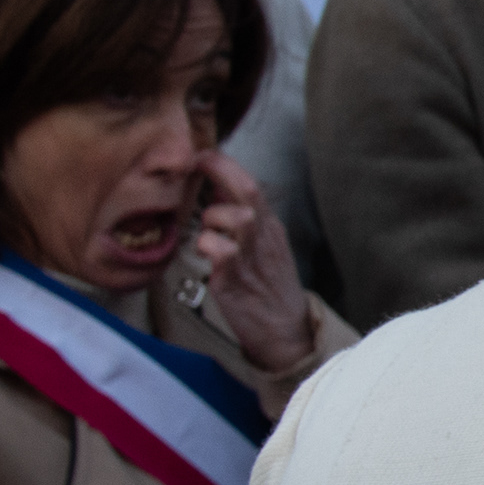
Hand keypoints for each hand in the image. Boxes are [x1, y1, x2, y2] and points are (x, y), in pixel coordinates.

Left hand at [185, 151, 313, 377]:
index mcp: (270, 226)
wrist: (286, 329)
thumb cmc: (269, 287)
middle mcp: (263, 235)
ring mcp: (251, 256)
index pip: (251, 184)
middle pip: (247, 190)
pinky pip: (219, 249)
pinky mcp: (236, 278)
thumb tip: (213, 197)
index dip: (226, 165)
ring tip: (207, 232)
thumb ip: (242, 221)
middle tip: (197, 163)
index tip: (203, 155)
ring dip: (213, 217)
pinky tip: (206, 256)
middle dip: (220, 169)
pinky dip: (207, 246)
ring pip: (235, 216)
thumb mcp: (264, 247)